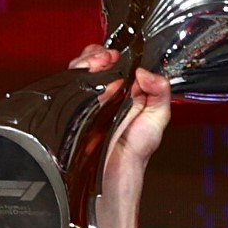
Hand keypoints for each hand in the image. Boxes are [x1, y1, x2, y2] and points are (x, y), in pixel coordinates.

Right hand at [68, 44, 171, 227]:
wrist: (115, 173)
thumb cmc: (135, 151)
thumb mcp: (158, 118)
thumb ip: (161, 92)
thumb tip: (146, 72)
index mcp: (127, 92)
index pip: (116, 62)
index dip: (115, 54)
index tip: (117, 56)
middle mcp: (106, 93)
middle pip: (94, 60)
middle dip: (97, 54)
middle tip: (105, 59)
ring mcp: (87, 100)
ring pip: (79, 69)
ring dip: (86, 62)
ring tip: (96, 67)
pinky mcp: (72, 108)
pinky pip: (67, 85)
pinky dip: (73, 76)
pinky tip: (85, 81)